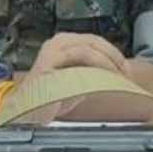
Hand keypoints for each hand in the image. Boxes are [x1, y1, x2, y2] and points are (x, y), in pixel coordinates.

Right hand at [9, 33, 130, 123]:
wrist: (26, 111)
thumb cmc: (50, 96)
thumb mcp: (78, 79)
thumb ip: (93, 70)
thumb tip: (118, 70)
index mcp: (64, 42)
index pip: (95, 40)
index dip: (114, 53)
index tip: (126, 69)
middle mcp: (57, 43)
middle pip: (93, 41)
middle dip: (114, 57)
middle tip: (126, 74)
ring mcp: (51, 53)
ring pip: (87, 50)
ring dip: (106, 64)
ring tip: (117, 78)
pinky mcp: (47, 67)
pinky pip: (74, 66)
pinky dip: (91, 73)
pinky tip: (101, 83)